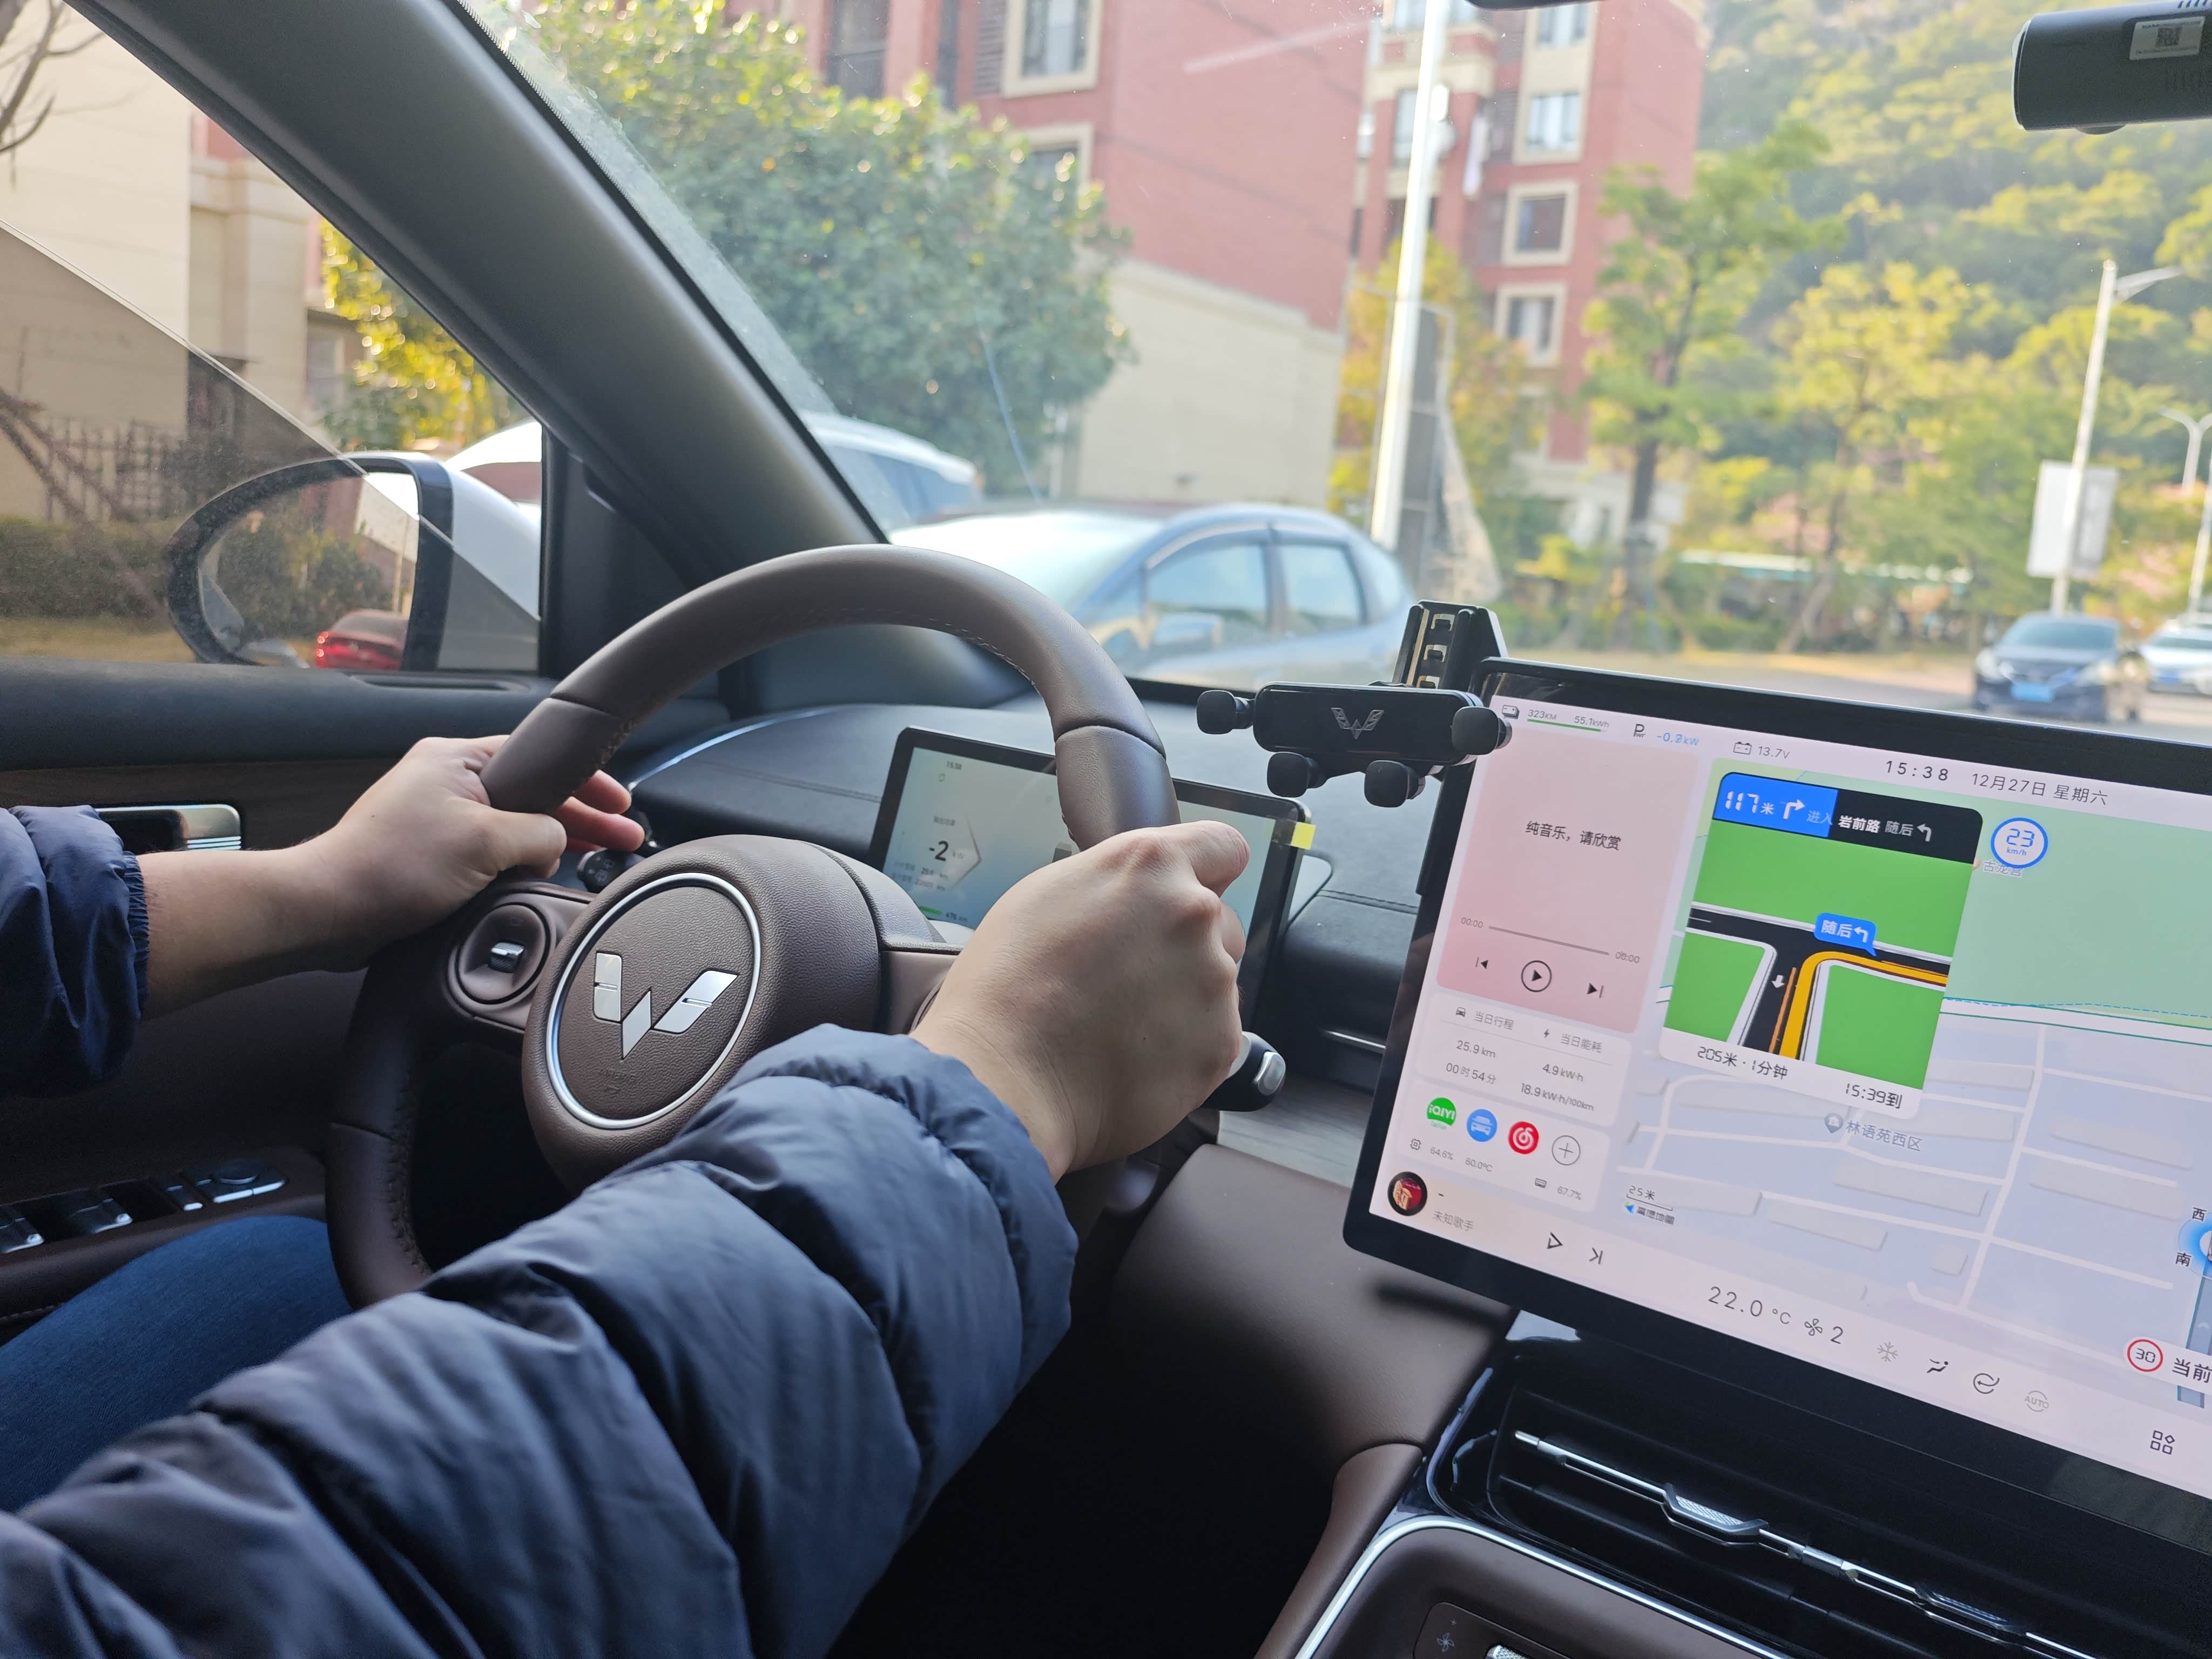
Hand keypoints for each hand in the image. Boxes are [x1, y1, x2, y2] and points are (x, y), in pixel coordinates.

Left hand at [303, 735, 641, 958]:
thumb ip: (540, 835)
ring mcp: (439, 819)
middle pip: (533, 795)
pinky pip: (490, 855)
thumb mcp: (485, 841)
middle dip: (579, 819)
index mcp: (456, 758)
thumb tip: (560, 843)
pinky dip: (516, 868)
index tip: (619, 804)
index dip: (586, 783)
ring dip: (546, 848)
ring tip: (587, 864)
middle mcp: (447, 782)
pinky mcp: (432, 856)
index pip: (539, 759)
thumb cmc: (390, 867)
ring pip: (513, 829)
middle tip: (621, 839)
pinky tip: (537, 883)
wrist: (328, 911)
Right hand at [913, 820, 1247, 1179]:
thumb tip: (1143, 897)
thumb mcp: (1049, 894)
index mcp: (1151, 865)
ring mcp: (1213, 982)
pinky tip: (1133, 1057)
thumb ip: (1117, 884)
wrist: (1002, 1077)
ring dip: (1184, 997)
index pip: (1223, 847)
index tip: (1190, 894)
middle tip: (1131, 976)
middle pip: (1220, 922)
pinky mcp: (1220, 1045)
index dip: (1208, 872)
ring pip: (1216, 983)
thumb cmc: (1006, 985)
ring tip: (1122, 1026)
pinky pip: (1214, 1037)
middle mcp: (1194, 914)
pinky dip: (1183, 1048)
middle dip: (1187, 944)